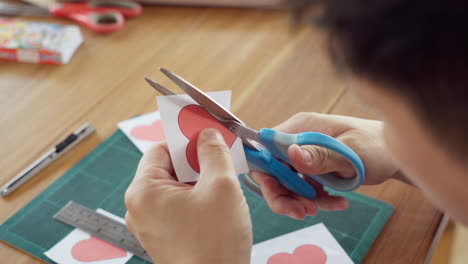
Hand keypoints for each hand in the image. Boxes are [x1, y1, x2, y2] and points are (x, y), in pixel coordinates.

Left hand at [125, 128, 251, 263]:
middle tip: (220, 161)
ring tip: (222, 184)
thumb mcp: (221, 186)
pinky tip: (216, 204)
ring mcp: (149, 225)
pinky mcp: (163, 237)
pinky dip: (195, 199)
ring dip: (198, 180)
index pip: (160, 149)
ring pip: (174, 188)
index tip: (208, 138)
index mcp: (143, 191)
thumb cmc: (215, 242)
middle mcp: (140, 208)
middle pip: (167, 168)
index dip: (185, 140)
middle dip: (195, 162)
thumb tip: (207, 134)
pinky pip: (177, 207)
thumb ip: (213, 152)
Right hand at [251, 112, 399, 219]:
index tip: (278, 193)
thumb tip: (290, 153)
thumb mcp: (350, 153)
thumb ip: (320, 155)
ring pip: (287, 183)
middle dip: (283, 194)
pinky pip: (304, 188)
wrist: (396, 154)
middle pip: (273, 169)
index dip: (265, 172)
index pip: (266, 148)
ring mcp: (305, 154)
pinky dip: (317, 200)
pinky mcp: (314, 168)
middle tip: (301, 212)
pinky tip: (337, 203)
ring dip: (301, 200)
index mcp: (301, 127)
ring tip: (321, 209)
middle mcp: (298, 139)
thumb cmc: (377, 146)